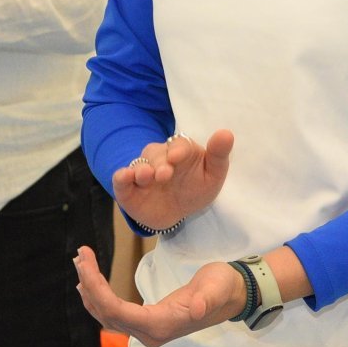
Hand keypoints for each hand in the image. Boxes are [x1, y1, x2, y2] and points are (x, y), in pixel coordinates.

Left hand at [74, 246, 244, 346]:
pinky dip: (99, 297)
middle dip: (89, 284)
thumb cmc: (223, 287)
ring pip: (107, 315)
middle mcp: (150, 333)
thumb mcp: (217, 288)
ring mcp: (148, 329)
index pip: (117, 311)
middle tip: (80, 255)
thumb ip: (206, 299)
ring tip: (80, 262)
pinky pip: (115, 313)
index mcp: (161, 325)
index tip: (86, 262)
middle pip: (107, 314)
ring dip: (90, 290)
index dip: (97, 288)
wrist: (233, 295)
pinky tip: (89, 283)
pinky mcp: (148, 321)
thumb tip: (197, 309)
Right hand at [113, 130, 232, 232]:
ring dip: (142, 169)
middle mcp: (160, 157)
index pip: (179, 144)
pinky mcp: (128, 188)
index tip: (178, 156)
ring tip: (146, 177)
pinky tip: (124, 177)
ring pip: (139, 164)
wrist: (175, 212)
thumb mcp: (213, 174)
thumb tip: (226, 133)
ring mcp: (143, 171)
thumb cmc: (196, 188)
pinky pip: (121, 179)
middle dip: (160, 163)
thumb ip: (219, 155)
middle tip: (164, 174)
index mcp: (181, 150)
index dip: (178, 149)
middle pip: (157, 154)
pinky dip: (121, 177)